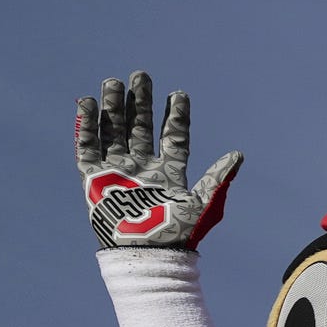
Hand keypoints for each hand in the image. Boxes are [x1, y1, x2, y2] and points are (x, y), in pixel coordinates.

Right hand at [77, 74, 241, 251]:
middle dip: (140, 103)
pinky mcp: (94, 177)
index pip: (174, 137)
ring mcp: (118, 170)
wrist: (147, 251)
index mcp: (170, 172)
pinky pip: (88, 146)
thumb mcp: (204, 203)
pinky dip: (87, 125)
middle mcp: (143, 167)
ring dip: (114, 108)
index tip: (179, 93)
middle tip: (141, 75)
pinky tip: (88, 103)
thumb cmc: (178, 233)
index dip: (176, 116)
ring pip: (114, 131)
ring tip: (114, 82)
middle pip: (141, 127)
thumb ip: (218, 177)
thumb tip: (239, 154)